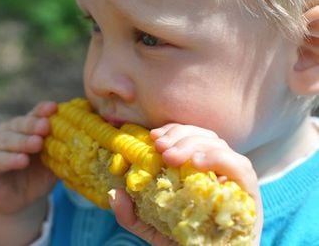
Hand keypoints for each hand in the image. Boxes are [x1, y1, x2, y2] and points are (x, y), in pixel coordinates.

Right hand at [0, 101, 57, 214]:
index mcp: (24, 127)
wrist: (21, 202)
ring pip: (5, 140)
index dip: (42, 111)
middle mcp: (6, 131)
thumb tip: (82, 137)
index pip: (34, 115)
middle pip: (18, 124)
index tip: (54, 108)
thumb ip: (61, 148)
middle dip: (33, 125)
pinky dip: (8, 160)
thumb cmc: (39, 176)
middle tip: (46, 126)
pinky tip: (21, 160)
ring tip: (37, 144)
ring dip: (22, 141)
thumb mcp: (53, 161)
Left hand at [110, 123, 262, 244]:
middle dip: (180, 135)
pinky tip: (197, 162)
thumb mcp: (153, 228)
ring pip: (220, 145)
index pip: (191, 136)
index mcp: (199, 170)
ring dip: (193, 144)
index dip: (173, 131)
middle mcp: (219, 170)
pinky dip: (219, 158)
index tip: (153, 136)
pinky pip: (240, 167)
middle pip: (204, 136)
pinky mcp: (249, 193)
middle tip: (160, 147)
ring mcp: (235, 180)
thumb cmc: (184, 244)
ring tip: (171, 156)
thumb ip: (132, 214)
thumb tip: (115, 193)